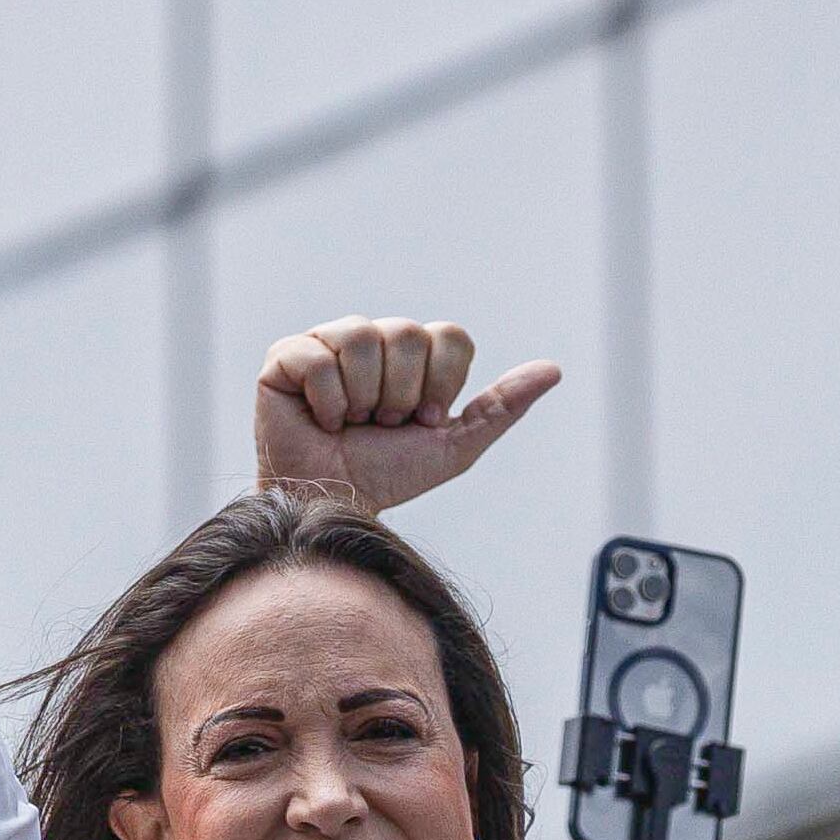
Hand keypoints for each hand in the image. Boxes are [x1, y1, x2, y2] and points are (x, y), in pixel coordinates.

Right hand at [250, 319, 558, 512]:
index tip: (424, 422)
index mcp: (413, 353)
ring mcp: (327, 342)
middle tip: (383, 424)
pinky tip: (321, 420)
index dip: (442, 384)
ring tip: (351, 423)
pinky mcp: (285, 356)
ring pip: (361, 337)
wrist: (333, 506)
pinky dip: (326, 401)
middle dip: (402, 394)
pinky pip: (317, 356)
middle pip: (406, 333)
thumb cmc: (388, 476)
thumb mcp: (455, 446)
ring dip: (363, 396)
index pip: (449, 336)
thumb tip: (554, 369)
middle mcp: (373, 340)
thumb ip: (501, 406)